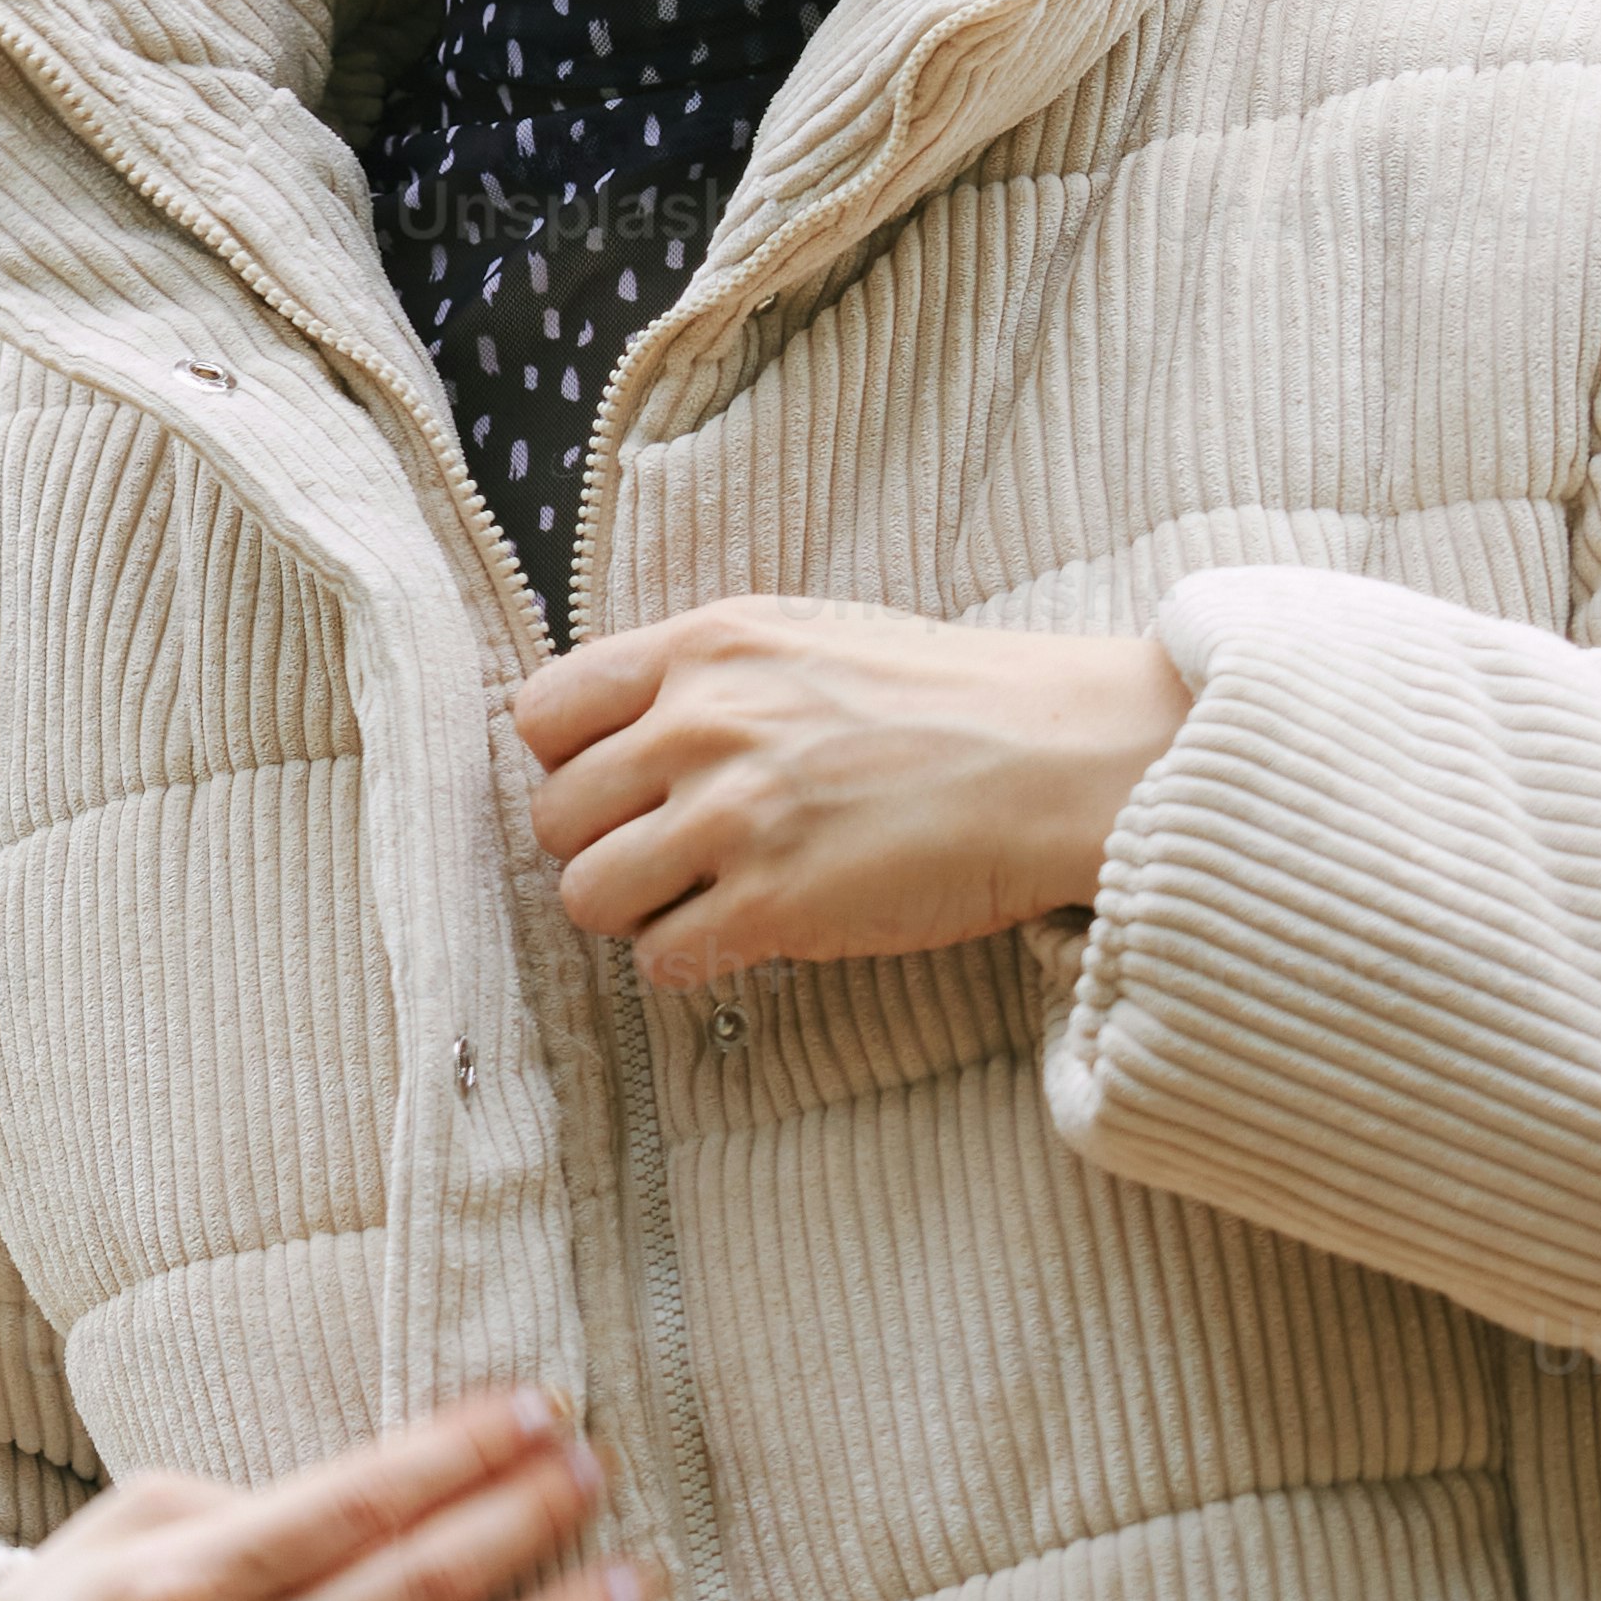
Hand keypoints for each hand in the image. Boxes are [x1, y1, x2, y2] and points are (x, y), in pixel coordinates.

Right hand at [0, 1388, 641, 1600]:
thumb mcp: (114, 1535)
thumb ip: (239, 1507)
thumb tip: (373, 1501)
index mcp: (182, 1583)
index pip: (351, 1502)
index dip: (456, 1451)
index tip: (535, 1407)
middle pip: (413, 1590)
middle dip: (519, 1521)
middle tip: (596, 1469)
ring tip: (635, 1583)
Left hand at [512, 597, 1186, 992]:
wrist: (1058, 760)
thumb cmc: (949, 700)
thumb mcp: (806, 638)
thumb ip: (706, 675)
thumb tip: (621, 729)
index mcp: (705, 646)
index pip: (542, 711)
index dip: (568, 761)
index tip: (617, 785)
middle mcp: (702, 723)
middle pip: (553, 815)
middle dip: (600, 845)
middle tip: (669, 854)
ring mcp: (734, 816)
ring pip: (586, 896)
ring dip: (635, 912)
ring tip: (701, 900)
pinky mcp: (773, 904)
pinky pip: (660, 961)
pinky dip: (690, 962)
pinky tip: (745, 938)